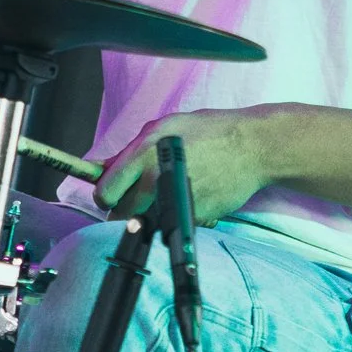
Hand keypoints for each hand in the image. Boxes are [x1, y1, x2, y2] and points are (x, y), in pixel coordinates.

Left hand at [93, 108, 272, 227]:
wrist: (252, 147)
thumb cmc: (209, 131)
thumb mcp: (165, 126)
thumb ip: (130, 149)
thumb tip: (100, 167)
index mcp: (144, 155)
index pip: (106, 192)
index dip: (106, 194)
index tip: (113, 192)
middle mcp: (156, 181)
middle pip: (122, 214)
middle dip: (126, 207)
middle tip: (140, 195)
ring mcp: (175, 203)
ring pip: (146, 222)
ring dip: (150, 214)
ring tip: (166, 194)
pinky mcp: (193, 219)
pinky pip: (172, 224)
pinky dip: (175, 216)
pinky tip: (189, 196)